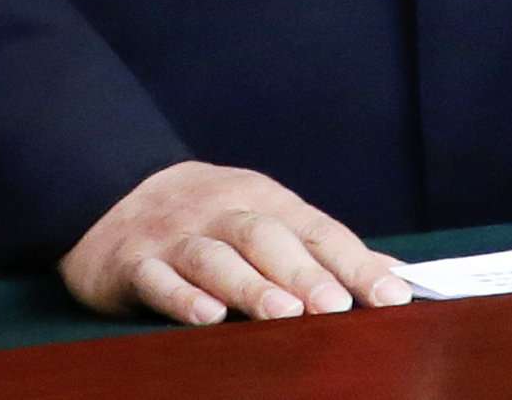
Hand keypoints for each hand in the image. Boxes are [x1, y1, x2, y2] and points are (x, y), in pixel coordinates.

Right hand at [59, 160, 411, 326]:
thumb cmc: (213, 219)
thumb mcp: (268, 219)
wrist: (117, 195)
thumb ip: (323, 251)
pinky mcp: (134, 262)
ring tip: (284, 314)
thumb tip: (394, 275)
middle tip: (337, 306)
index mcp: (266, 201)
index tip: (393, 295)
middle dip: (305, 273)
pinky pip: (158, 279)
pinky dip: (182, 297)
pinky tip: (207, 317)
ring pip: (216, 258)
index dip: (356, 264)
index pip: (319, 231)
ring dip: (251, 285)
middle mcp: (224, 213)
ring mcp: (177, 236)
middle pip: (268, 239)